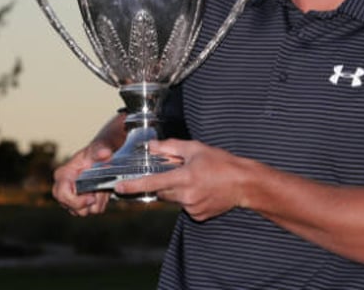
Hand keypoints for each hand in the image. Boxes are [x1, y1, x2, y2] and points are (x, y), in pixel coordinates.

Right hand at [52, 140, 113, 215]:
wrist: (106, 154)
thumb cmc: (100, 149)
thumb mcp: (101, 146)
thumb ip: (102, 148)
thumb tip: (105, 153)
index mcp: (63, 174)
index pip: (62, 194)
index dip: (76, 201)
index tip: (92, 198)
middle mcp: (63, 187)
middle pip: (72, 208)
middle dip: (89, 203)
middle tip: (100, 189)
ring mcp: (71, 196)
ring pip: (83, 211)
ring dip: (97, 202)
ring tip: (103, 187)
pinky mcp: (80, 202)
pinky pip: (91, 210)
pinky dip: (99, 203)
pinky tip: (103, 191)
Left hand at [114, 139, 250, 221]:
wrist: (244, 184)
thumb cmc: (222, 163)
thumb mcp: (196, 148)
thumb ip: (171, 147)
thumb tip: (151, 146)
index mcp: (184, 177)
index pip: (153, 182)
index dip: (133, 185)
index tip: (119, 187)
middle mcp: (186, 195)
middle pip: (162, 191)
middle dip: (164, 182)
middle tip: (178, 173)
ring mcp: (192, 208)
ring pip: (174, 199)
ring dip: (178, 190)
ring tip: (196, 180)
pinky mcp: (198, 216)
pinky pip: (185, 207)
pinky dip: (189, 199)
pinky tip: (202, 190)